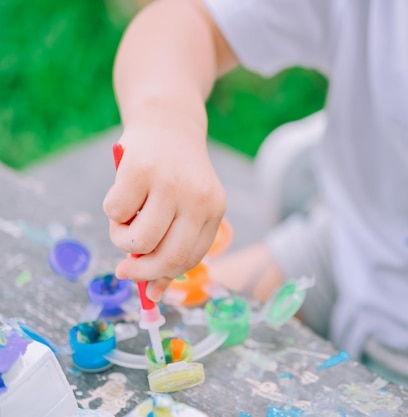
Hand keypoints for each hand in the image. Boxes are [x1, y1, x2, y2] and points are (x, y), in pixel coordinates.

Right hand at [103, 116, 225, 299]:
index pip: (190, 258)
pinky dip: (112, 211)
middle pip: (168, 257)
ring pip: (139, 241)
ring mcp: (169, 183)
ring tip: (124, 221)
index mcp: (213, 209)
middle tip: (124, 271)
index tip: (145, 284)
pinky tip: (123, 192)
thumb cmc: (174, 174)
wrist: (167, 122)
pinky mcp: (140, 169)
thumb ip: (172, 246)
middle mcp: (197, 198)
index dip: (164, 275)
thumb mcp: (185, 207)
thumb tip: (154, 293)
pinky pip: (116, 212)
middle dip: (141, 272)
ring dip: (122, 239)